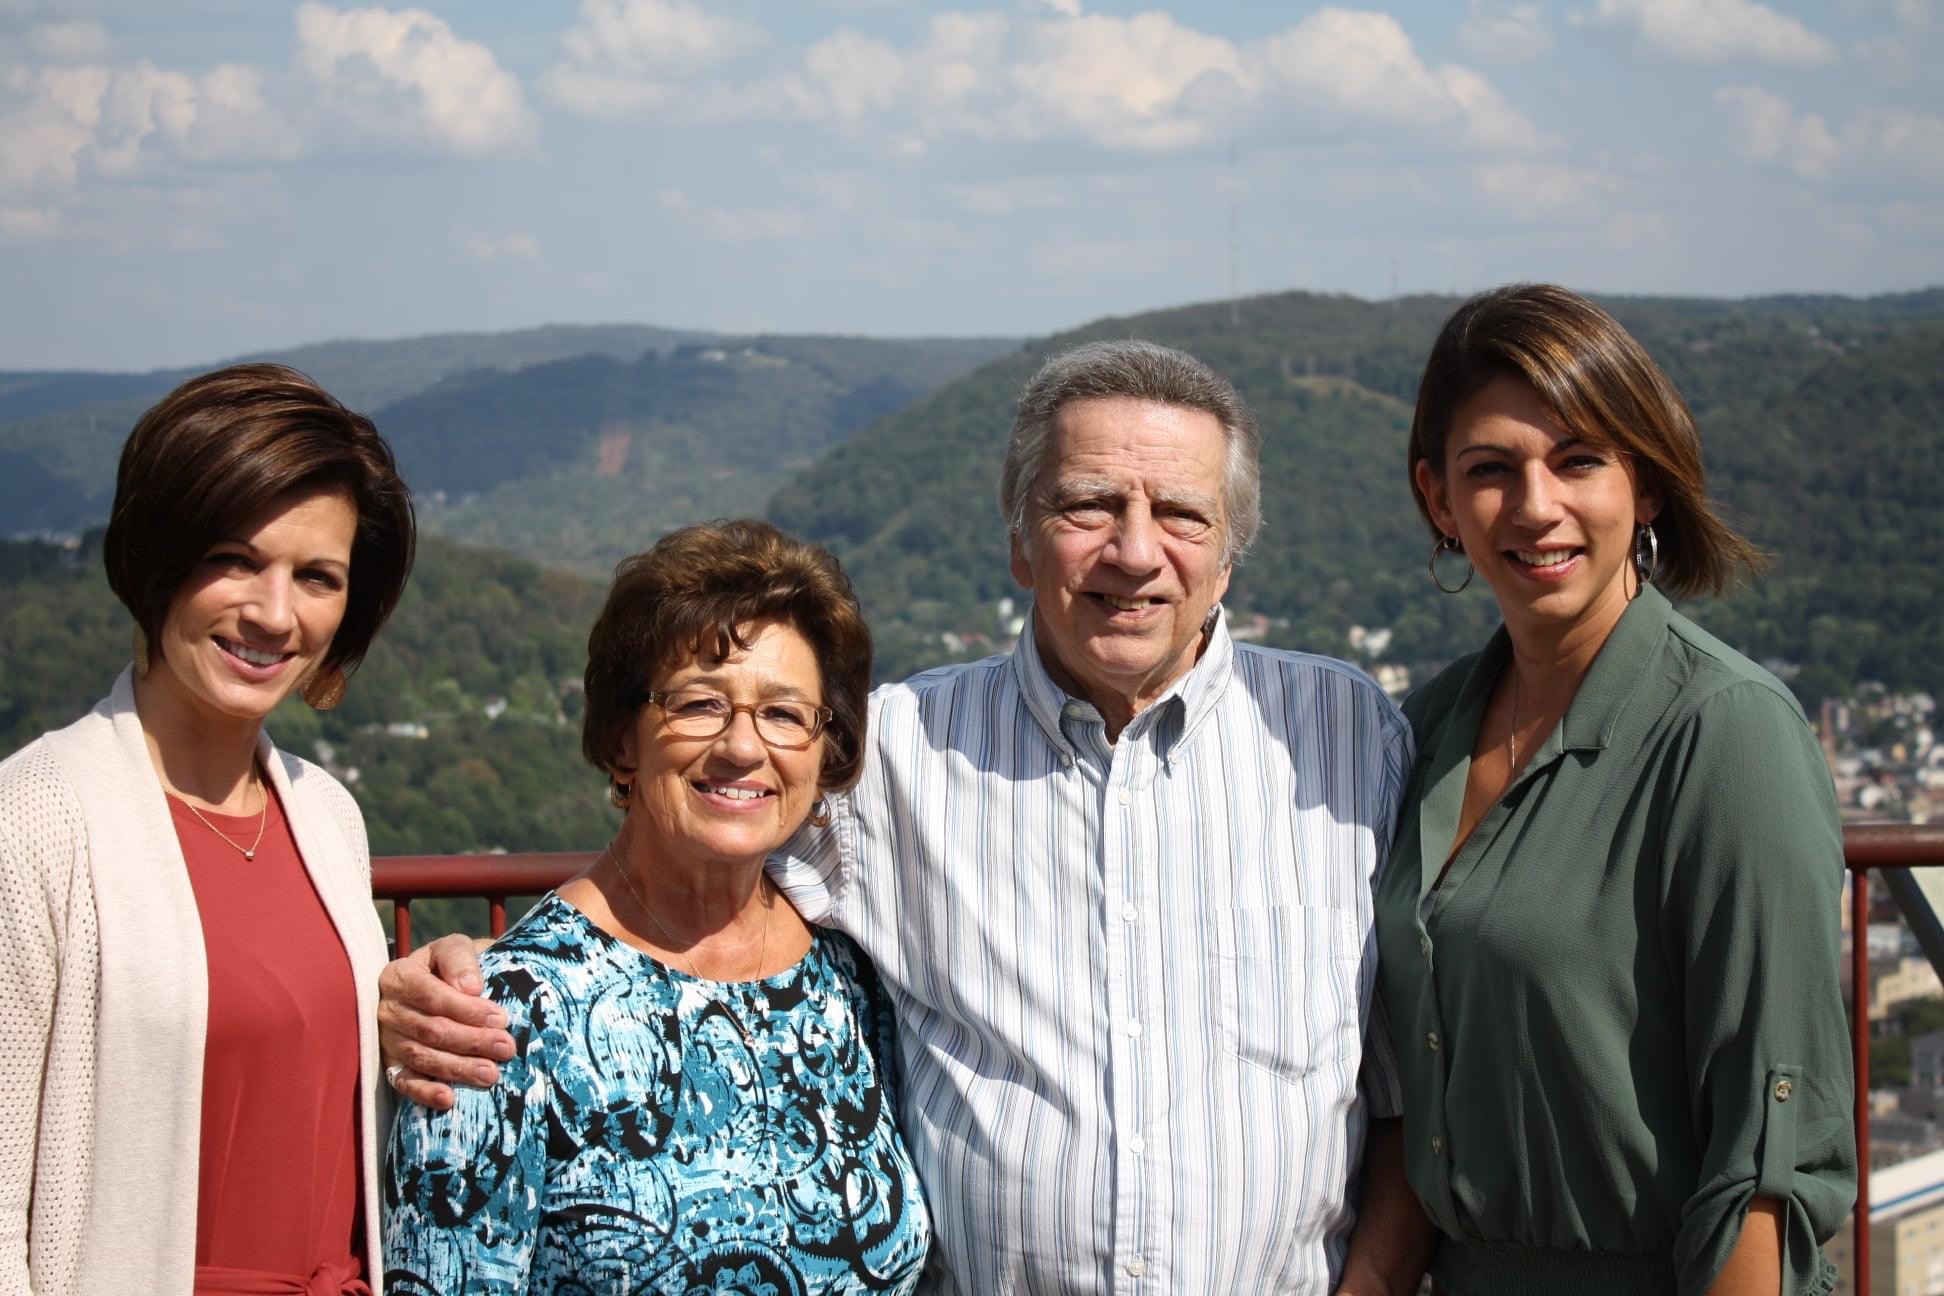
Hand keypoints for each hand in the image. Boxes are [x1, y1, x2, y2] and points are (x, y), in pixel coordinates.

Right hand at [377, 933, 511, 1108]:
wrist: (437, 981)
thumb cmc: (450, 965)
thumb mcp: (454, 948)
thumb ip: (459, 959)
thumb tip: (471, 987)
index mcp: (400, 976)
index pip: (431, 995)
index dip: (466, 1009)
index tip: (500, 1018)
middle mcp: (388, 1010)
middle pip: (430, 1030)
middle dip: (471, 1041)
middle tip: (505, 1048)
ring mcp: (388, 1040)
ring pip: (422, 1057)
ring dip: (458, 1069)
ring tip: (491, 1074)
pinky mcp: (392, 1065)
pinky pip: (404, 1082)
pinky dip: (425, 1092)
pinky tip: (449, 1099)